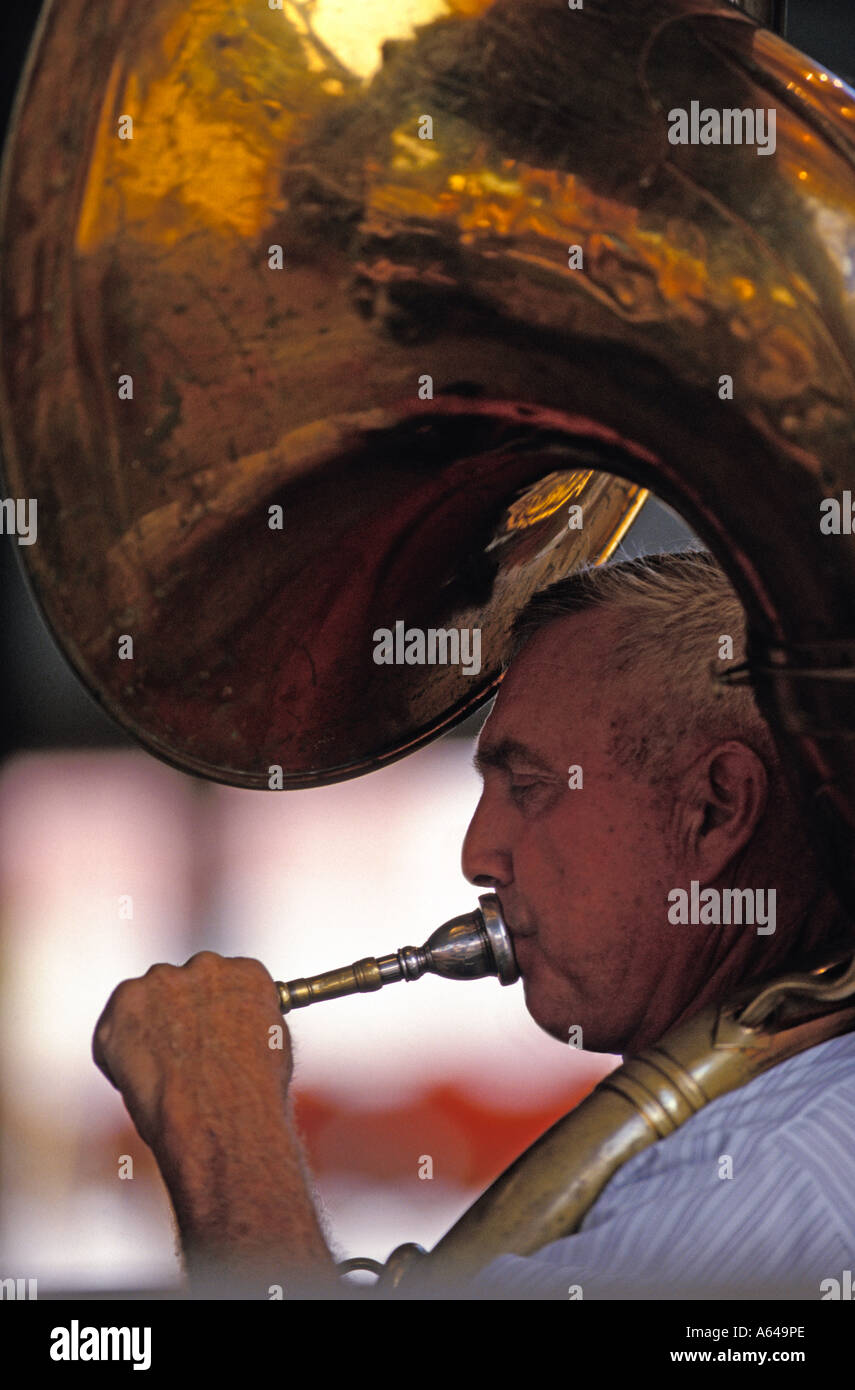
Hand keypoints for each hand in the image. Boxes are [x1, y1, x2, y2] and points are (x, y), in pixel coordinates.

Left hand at [92, 951, 290, 1154]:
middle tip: (180, 1054)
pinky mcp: (124, 1003)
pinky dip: (118, 1055)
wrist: (218, 1117)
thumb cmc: (252, 1095)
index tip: (211, 1035)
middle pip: (185, 984)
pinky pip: (114, 1029)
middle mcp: (205, 965)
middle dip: (179, 1013)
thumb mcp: (272, 1047)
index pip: (227, 981)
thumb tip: (232, 1029)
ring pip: (147, 1001)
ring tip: (162, 1075)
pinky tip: (141, 1083)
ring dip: (149, 1029)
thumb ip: (248, 1022)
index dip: (216, 1013)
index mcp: (246, 972)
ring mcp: (162, 981)